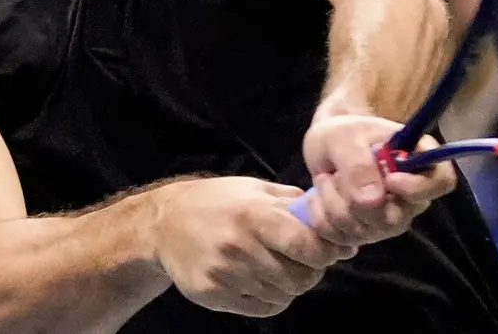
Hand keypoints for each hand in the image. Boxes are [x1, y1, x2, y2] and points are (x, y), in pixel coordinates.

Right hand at [151, 177, 356, 317]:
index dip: (327, 251)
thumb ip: (293, 203)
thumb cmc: (218, 202)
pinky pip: (263, 307)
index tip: (332, 248)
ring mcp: (225, 274)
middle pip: (299, 276)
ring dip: (292, 285)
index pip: (305, 244)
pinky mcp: (214, 295)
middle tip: (307, 260)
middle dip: (312, 271)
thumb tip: (334, 218)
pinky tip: (264, 280)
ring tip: (281, 266)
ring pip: (284, 295)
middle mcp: (239, 245)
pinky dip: (273, 298)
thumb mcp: (255, 189)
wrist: (164, 224)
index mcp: (253, 214)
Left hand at [301, 115, 456, 246]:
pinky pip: (343, 239)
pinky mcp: (366, 234)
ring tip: (327, 178)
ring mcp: (389, 219)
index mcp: (418, 162)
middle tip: (335, 173)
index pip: (441, 181)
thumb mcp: (343, 137)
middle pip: (394, 219)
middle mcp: (410, 197)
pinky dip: (323, 218)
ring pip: (364, 231)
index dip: (418, 187)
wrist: (325, 148)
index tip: (389, 179)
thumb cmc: (342, 135)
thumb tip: (373, 201)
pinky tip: (320, 197)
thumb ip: (357, 164)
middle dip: (353, 200)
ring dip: (333, 204)